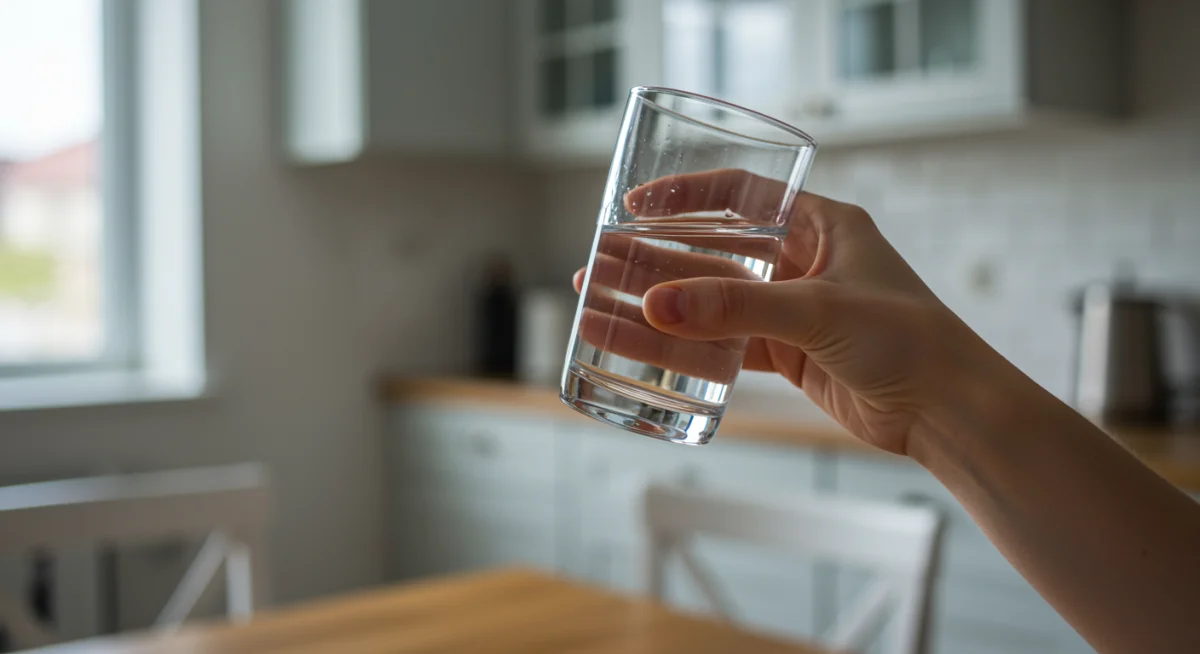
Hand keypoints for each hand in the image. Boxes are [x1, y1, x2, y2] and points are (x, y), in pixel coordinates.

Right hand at [574, 169, 983, 455]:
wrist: (946, 411)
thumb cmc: (906, 340)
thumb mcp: (817, 311)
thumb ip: (735, 309)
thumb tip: (655, 306)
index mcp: (821, 225)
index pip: (741, 193)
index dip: (685, 196)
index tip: (633, 205)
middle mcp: (802, 261)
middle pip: (712, 251)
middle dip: (654, 260)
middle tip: (597, 266)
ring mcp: (793, 310)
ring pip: (711, 303)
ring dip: (659, 307)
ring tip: (599, 308)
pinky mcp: (789, 354)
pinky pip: (723, 346)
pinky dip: (685, 349)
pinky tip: (643, 347)